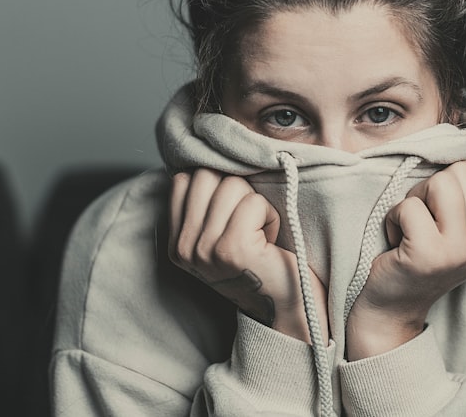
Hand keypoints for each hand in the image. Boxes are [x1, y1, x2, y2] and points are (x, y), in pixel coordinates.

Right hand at [168, 168, 326, 342]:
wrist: (290, 311)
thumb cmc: (265, 263)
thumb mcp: (223, 233)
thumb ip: (207, 202)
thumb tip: (207, 153)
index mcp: (175, 242)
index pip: (184, 179)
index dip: (219, 185)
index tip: (234, 215)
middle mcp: (182, 248)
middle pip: (208, 176)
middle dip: (239, 192)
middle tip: (251, 226)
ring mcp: (204, 250)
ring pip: (232, 185)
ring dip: (257, 205)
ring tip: (261, 235)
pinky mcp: (231, 249)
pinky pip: (253, 202)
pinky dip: (270, 216)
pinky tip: (270, 242)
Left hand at [346, 161, 465, 359]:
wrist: (389, 307)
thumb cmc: (415, 257)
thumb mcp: (453, 229)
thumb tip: (465, 145)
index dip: (451, 182)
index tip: (438, 214)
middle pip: (461, 172)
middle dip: (431, 187)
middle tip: (419, 220)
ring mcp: (459, 250)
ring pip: (440, 183)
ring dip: (414, 200)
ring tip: (409, 227)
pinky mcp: (428, 253)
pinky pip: (409, 206)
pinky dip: (393, 218)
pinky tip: (395, 242)